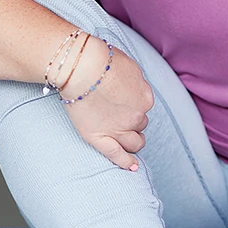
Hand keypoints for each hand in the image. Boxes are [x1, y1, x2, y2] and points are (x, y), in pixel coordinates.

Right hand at [59, 37, 154, 170]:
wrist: (82, 68)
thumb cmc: (101, 60)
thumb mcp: (128, 65)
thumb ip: (134, 80)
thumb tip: (131, 85)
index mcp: (145, 97)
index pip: (144, 106)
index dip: (134, 104)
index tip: (124, 101)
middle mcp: (137, 115)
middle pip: (140, 124)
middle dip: (133, 121)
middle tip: (120, 115)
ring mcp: (119, 129)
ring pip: (134, 141)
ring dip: (133, 141)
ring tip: (127, 139)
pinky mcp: (101, 138)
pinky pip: (118, 155)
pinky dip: (127, 163)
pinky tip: (132, 167)